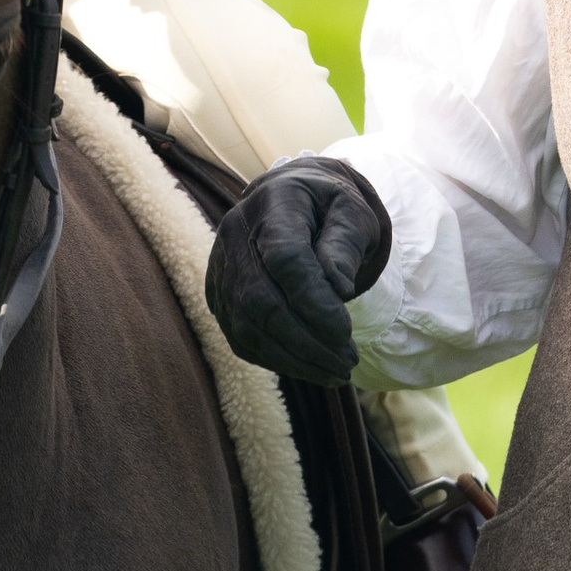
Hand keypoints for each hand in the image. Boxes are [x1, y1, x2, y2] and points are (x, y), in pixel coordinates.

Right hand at [206, 159, 391, 385]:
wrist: (294, 197)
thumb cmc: (330, 207)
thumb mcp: (352, 213)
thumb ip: (345, 246)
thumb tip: (339, 290)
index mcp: (274, 203)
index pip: (285, 258)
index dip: (314, 300)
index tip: (346, 332)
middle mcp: (235, 233)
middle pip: (260, 299)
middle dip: (306, 341)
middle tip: (348, 362)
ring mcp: (220, 266)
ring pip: (246, 326)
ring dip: (293, 359)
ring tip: (336, 373)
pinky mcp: (218, 294)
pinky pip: (239, 337)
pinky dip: (275, 359)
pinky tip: (309, 367)